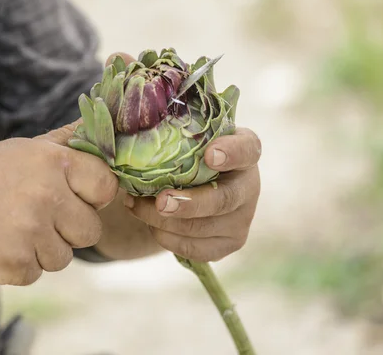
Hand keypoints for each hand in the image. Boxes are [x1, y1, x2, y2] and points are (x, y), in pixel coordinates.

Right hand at [0, 122, 117, 286]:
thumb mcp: (26, 149)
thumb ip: (67, 143)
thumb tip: (106, 127)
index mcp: (53, 162)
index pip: (106, 186)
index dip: (93, 197)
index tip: (75, 198)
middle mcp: (47, 195)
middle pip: (90, 230)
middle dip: (68, 230)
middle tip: (37, 217)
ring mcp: (31, 232)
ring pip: (63, 257)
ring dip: (42, 250)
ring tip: (13, 229)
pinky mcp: (15, 263)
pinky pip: (37, 273)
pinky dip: (19, 266)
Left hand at [124, 127, 260, 261]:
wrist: (194, 184)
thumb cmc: (187, 152)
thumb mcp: (185, 137)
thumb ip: (172, 134)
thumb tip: (133, 143)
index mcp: (245, 150)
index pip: (247, 149)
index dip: (231, 153)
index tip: (210, 155)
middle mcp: (249, 186)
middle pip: (223, 200)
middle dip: (188, 204)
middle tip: (161, 201)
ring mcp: (242, 219)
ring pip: (201, 228)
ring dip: (162, 220)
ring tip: (134, 204)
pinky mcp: (229, 243)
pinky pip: (194, 248)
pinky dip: (165, 236)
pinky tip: (148, 222)